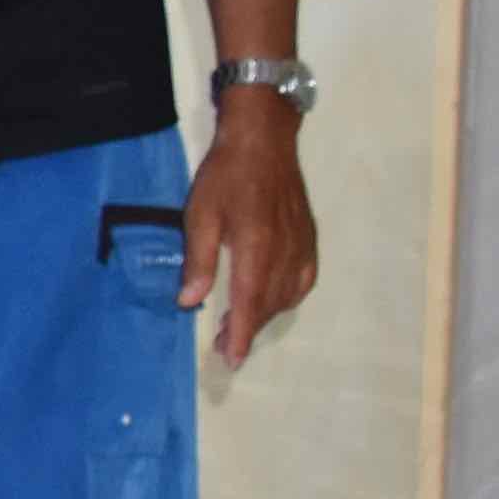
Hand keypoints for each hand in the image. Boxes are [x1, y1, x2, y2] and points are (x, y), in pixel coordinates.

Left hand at [184, 104, 317, 366]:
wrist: (264, 140)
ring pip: (288, 294)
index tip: (232, 359)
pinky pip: (304, 279)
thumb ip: (198, 261)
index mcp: (256, 247)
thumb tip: (189, 302)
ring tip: (243, 326)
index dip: (241, 334)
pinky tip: (274, 299)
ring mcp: (302, 244)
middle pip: (269, 303)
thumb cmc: (226, 175)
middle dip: (249, 329)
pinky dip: (289, 296)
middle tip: (226, 347)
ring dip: (267, 315)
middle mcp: (285, 251)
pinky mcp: (309, 237)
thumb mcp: (200, 215)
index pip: (249, 302)